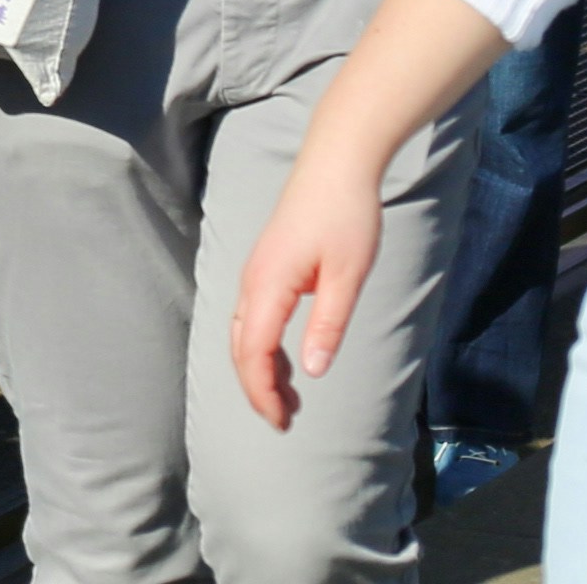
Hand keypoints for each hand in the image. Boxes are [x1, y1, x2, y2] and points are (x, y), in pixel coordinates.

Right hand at [224, 154, 385, 431]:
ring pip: (242, 332)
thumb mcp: (347, 276)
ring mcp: (256, 273)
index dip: (263, 391)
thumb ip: (327, 325)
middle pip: (239, 346)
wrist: (336, 164)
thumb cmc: (346, 217)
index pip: (253, 351)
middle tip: (284, 421)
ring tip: (288, 398)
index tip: (282, 422)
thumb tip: (310, 371)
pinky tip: (286, 358)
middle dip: (256, 387)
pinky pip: (251, 317)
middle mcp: (252, 281)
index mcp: (268, 285)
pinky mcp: (267, 266)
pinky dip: (262, 347)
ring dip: (259, 368)